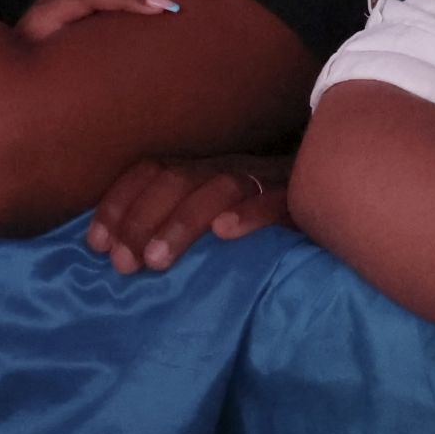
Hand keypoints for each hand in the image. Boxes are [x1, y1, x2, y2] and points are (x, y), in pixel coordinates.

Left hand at [86, 154, 292, 272]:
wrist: (338, 198)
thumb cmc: (266, 219)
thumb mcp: (216, 215)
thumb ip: (177, 225)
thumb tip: (119, 253)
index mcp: (204, 168)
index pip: (152, 170)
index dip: (119, 203)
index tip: (96, 245)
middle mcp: (229, 168)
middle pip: (178, 179)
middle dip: (142, 220)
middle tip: (124, 265)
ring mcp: (264, 179)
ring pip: (218, 188)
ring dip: (182, 223)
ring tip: (157, 261)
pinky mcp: (299, 198)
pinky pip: (275, 200)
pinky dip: (250, 214)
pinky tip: (226, 233)